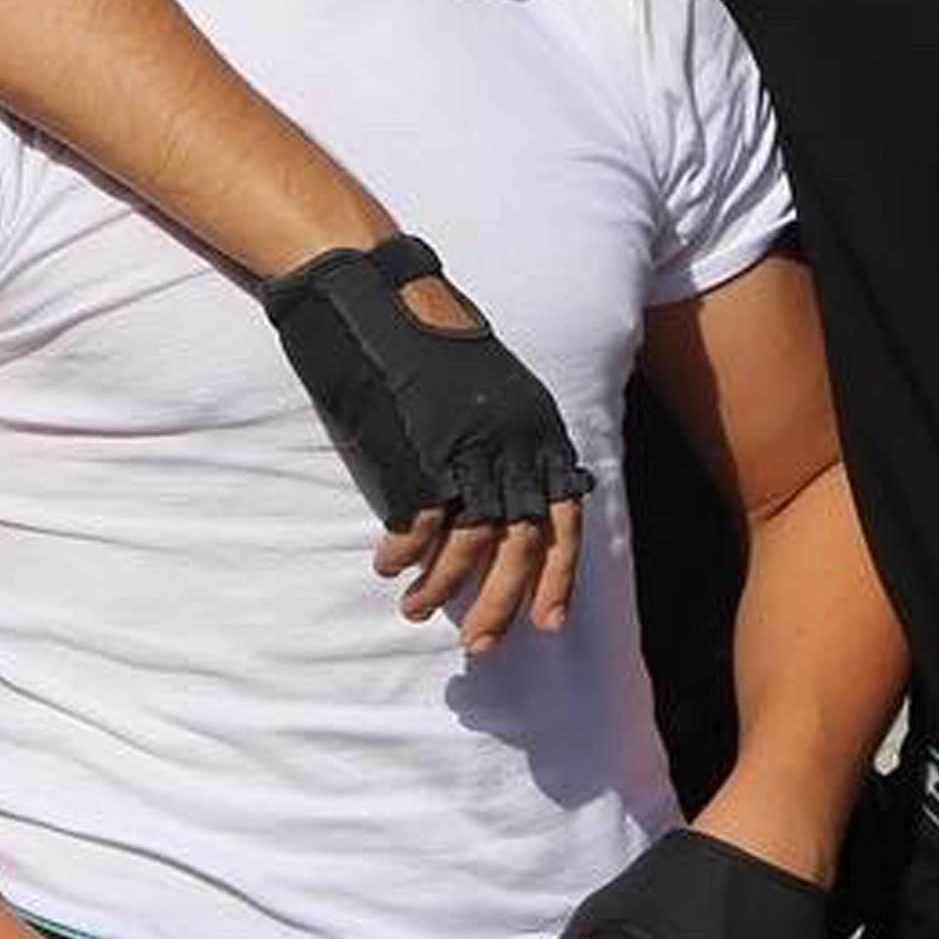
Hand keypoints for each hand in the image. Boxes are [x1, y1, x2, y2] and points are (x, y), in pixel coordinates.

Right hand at [256, 237, 592, 653]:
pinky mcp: (422, 449)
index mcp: (538, 430)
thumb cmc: (422, 344)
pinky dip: (402, 554)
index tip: (548, 625)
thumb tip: (505, 510)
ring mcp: (469, 446)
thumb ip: (504, 445)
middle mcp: (515, 442)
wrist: (374, 292)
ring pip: (468, 544)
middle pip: (521, 545)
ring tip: (411, 609)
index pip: (565, 519)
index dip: (559, 577)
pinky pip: (417, 525)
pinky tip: (387, 566)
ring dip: (439, 587)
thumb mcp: (487, 394)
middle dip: (500, 604)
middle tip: (479, 646)